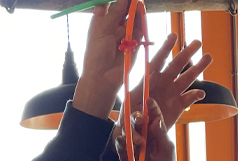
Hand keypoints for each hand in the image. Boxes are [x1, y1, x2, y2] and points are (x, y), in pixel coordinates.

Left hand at [73, 0, 143, 119]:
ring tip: (139, 3)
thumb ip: (114, 13)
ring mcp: (124, 33)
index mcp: (101, 20)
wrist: (103, 76)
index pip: (108, 4)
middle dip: (128, 2)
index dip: (116, 0)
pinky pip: (140, 28)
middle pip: (123, 8)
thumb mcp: (102, 29)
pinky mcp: (134, 41)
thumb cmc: (96, 53)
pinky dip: (141, 21)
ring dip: (136, 9)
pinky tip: (141, 13)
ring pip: (132, 16)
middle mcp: (113, 25)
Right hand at [114, 98, 174, 160]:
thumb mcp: (167, 149)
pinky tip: (123, 142)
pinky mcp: (124, 152)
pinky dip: (120, 142)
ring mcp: (133, 143)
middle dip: (137, 119)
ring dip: (131, 133)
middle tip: (140, 120)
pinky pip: (119, 144)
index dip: (151, 108)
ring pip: (127, 131)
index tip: (149, 100)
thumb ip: (162, 135)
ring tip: (138, 142)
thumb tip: (156, 120)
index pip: (153, 116)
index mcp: (156, 131)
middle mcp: (143, 134)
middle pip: (138, 121)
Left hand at [129, 34, 212, 128]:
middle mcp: (163, 84)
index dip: (166, 49)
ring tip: (208, 57)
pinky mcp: (178, 106)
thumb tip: (149, 93)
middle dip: (187, 54)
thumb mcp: (128, 110)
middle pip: (176, 66)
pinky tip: (201, 93)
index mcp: (149, 80)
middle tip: (198, 42)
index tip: (174, 36)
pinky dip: (196, 95)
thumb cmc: (129, 119)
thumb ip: (137, 102)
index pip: (158, 61)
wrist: (138, 134)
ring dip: (197, 68)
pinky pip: (189, 98)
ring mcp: (172, 94)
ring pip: (187, 78)